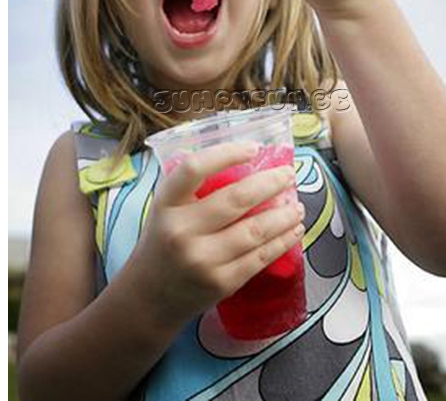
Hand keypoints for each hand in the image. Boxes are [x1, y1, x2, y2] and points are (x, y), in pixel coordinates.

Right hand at [132, 143, 304, 327]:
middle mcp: (181, 231)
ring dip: (284, 214)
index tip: (253, 148)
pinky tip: (294, 230)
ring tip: (297, 205)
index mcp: (166, 205)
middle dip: (271, 183)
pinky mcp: (222, 283)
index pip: (194, 169)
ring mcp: (203, 260)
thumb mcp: (166, 209)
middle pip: (236, 199)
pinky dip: (283, 241)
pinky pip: (261, 257)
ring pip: (255, 230)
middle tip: (288, 174)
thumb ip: (193, 187)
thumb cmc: (163, 243)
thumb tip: (242, 160)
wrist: (148, 298)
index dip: (226, 153)